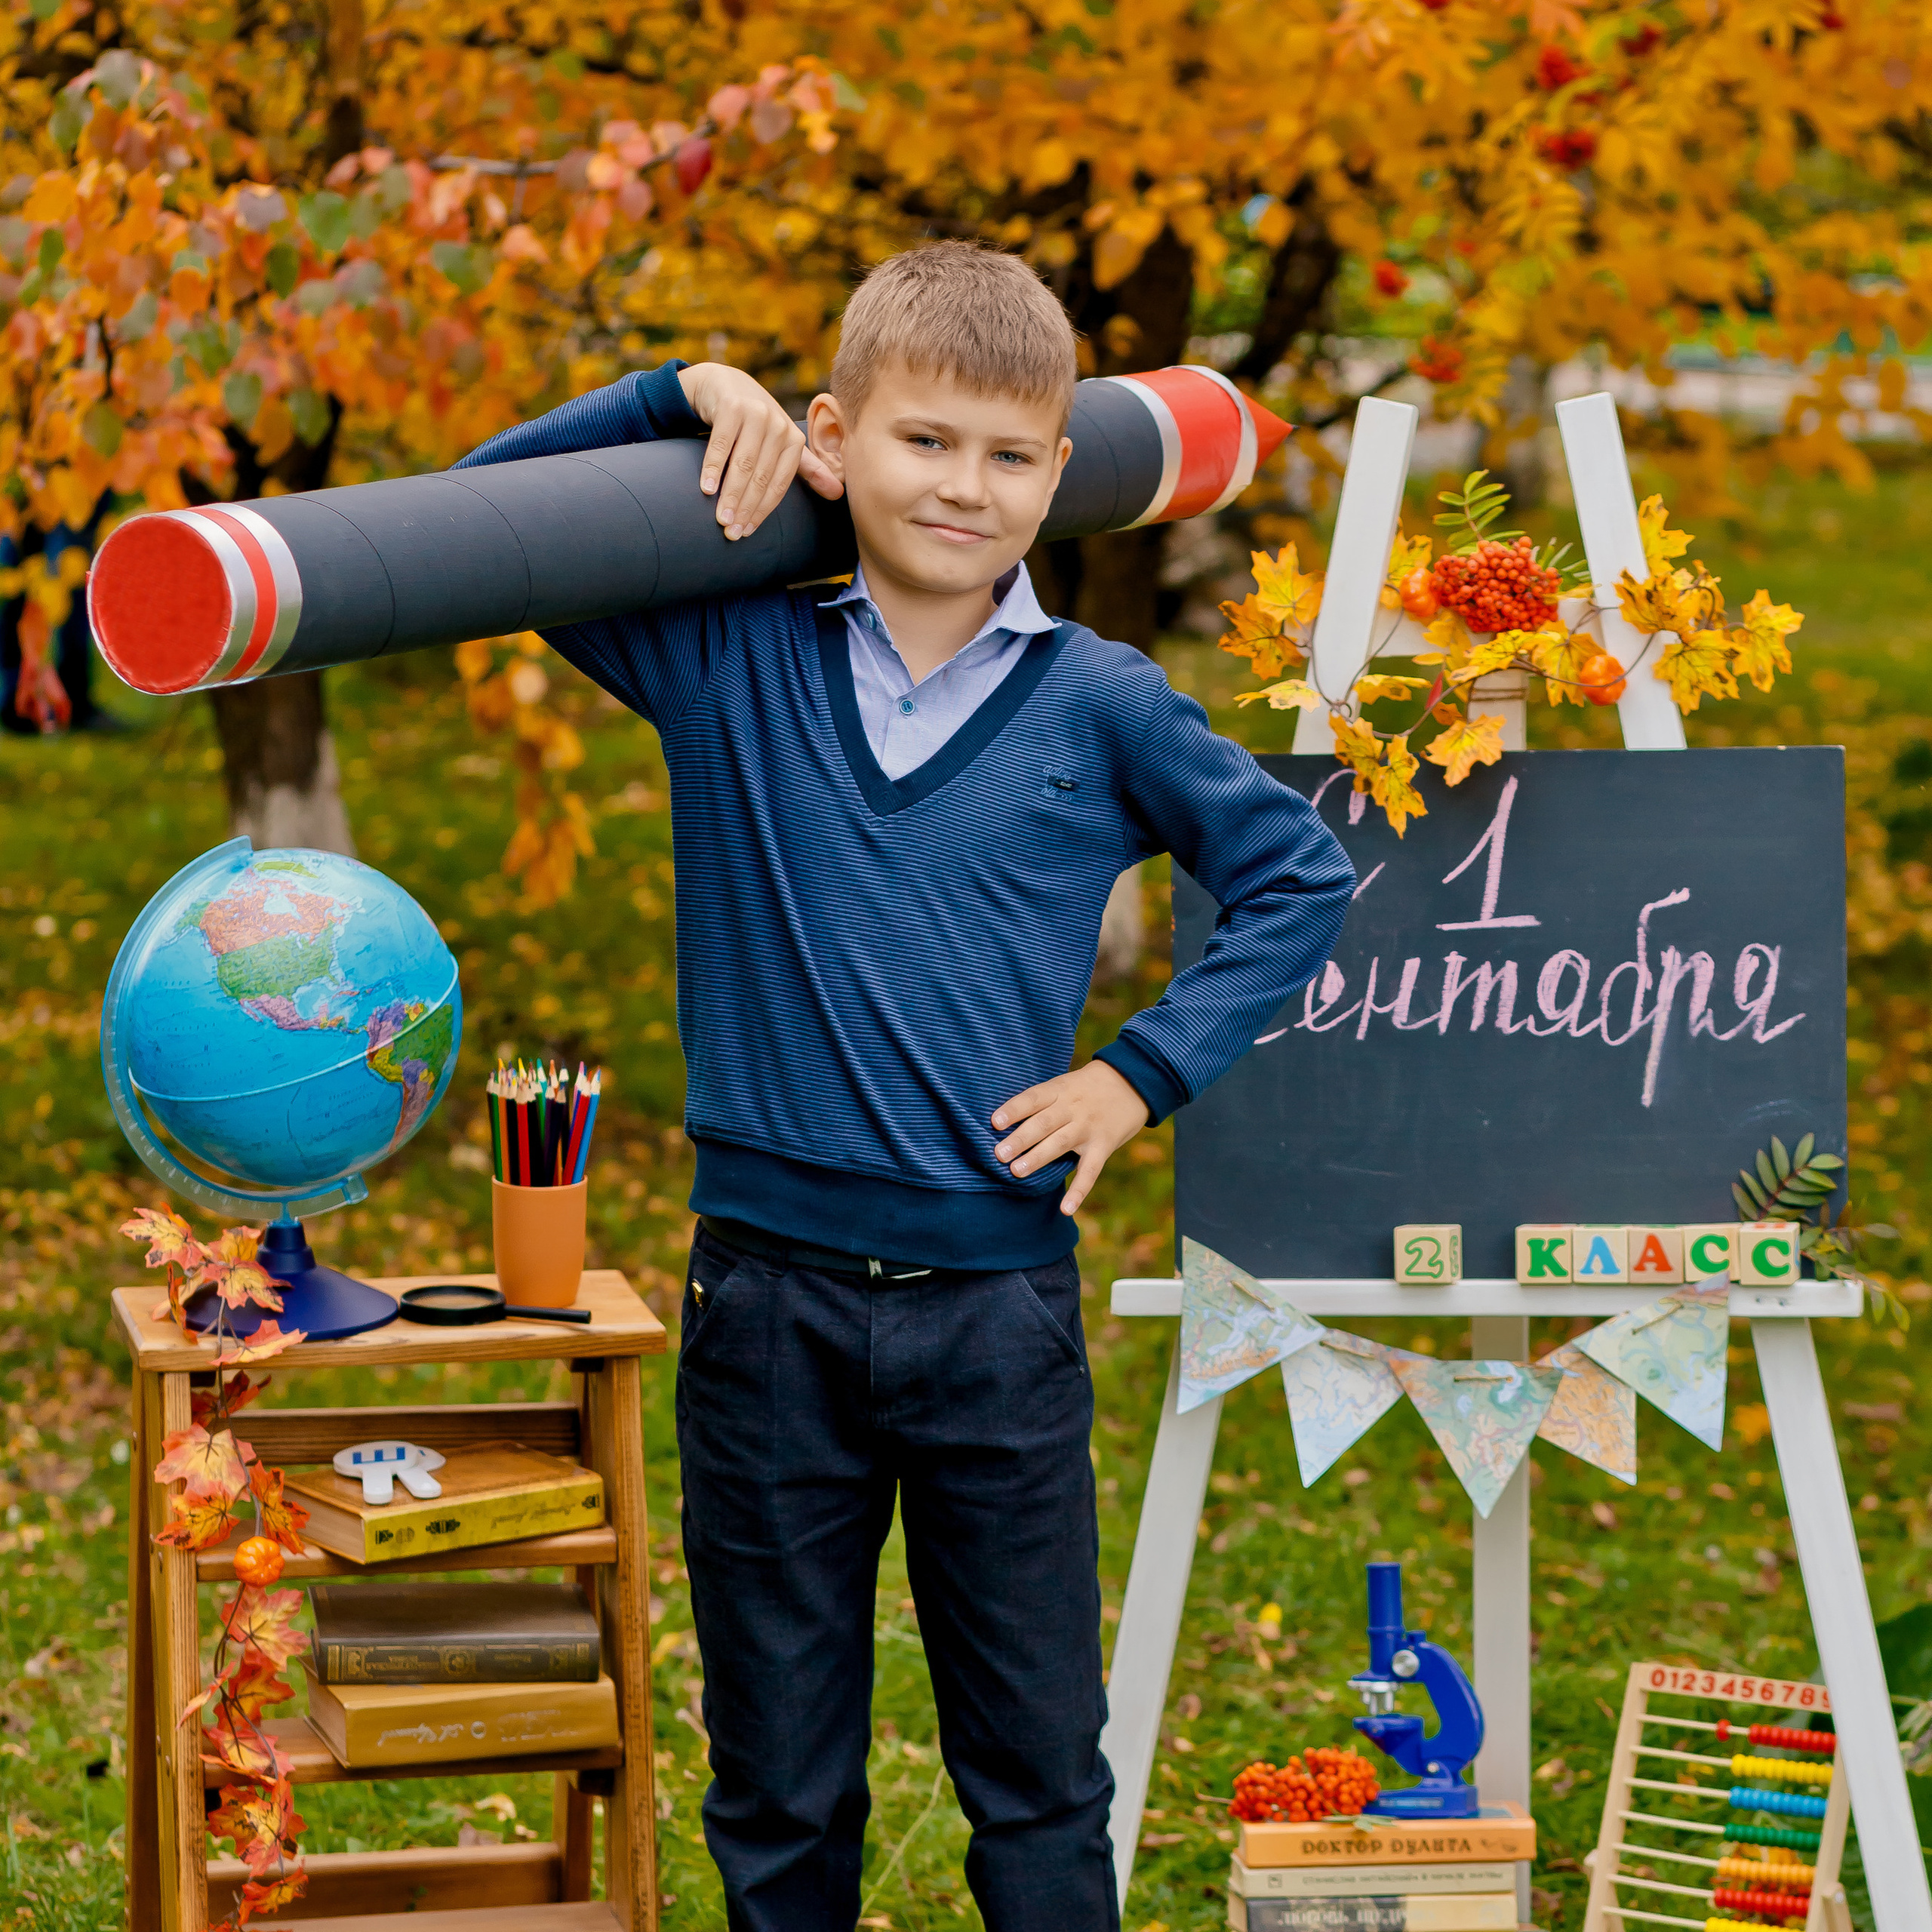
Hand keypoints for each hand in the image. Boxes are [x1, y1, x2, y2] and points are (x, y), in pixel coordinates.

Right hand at [677, 361, 842, 540]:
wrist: (726, 385)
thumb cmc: (756, 422)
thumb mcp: (784, 442)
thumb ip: (808, 468)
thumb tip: (838, 494)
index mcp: (793, 440)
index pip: (779, 484)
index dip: (763, 510)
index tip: (748, 532)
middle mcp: (778, 425)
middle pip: (760, 477)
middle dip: (746, 508)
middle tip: (731, 532)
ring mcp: (755, 414)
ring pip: (742, 464)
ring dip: (730, 494)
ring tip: (721, 519)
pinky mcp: (731, 406)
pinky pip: (720, 444)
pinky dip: (713, 468)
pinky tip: (706, 489)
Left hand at [992, 1061, 1150, 1217]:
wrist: (1131, 1082)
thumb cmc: (1086, 1087)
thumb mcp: (1064, 1084)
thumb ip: (1041, 1102)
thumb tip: (1003, 1124)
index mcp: (1059, 1090)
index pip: (1033, 1099)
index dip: (1014, 1110)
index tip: (995, 1122)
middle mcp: (1072, 1108)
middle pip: (1043, 1124)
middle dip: (1020, 1139)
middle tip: (999, 1154)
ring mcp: (1088, 1128)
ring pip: (1060, 1144)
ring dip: (1037, 1158)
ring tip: (1016, 1172)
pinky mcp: (1103, 1145)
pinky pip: (1090, 1170)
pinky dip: (1079, 1191)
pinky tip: (1066, 1209)